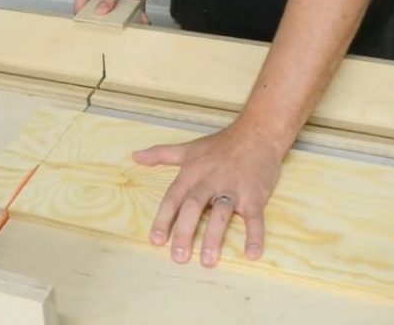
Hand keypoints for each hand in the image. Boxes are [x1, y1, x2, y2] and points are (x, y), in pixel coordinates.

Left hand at [132, 121, 283, 267]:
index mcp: (192, 173)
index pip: (173, 198)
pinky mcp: (254, 195)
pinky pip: (254, 217)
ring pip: (221, 213)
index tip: (156, 241)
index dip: (164, 219)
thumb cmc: (222, 144)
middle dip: (185, 231)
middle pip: (194, 207)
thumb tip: (135, 156)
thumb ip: (161, 155)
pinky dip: (254, 235)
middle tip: (178, 257)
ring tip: (208, 261)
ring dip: (215, 237)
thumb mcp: (189, 148)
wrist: (258, 133)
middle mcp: (210, 181)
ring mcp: (233, 188)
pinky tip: (252, 254)